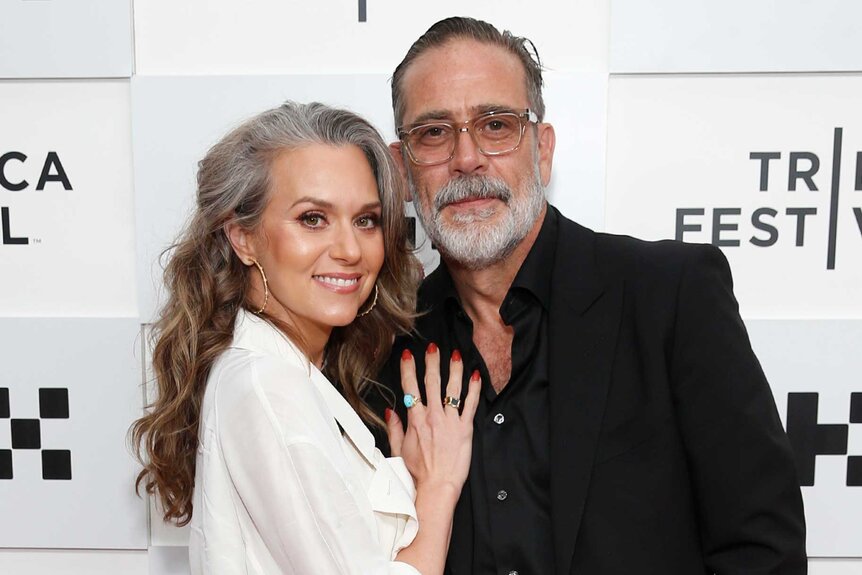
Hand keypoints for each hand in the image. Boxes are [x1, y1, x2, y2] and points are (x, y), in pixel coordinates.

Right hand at [386, 344, 480, 491]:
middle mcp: (432, 416)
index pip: (410, 387)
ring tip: (456, 354)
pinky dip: (473, 389)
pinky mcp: (465, 429)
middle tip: (433, 346)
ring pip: (452, 389)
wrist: (437, 487)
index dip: (408, 368)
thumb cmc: (417, 472)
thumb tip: (390, 410)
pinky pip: (470, 405)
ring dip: (454, 369)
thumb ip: (395, 428)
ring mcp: (450, 421)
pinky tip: (475, 376)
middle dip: (432, 361)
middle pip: (431, 382)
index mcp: (415, 420)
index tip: (407, 354)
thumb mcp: (399, 450)